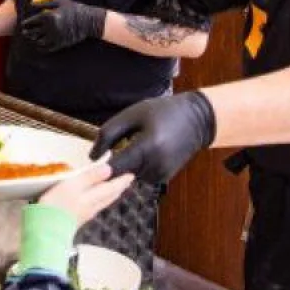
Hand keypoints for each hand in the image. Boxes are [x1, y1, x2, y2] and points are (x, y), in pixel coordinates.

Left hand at [19, 0, 105, 51]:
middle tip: (24, 32)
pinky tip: (39, 45)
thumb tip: (31, 4)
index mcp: (49, 16)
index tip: (22, 24)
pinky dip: (41, 47)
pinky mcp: (61, 44)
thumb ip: (44, 3)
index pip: (32, 21)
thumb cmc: (74, 8)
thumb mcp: (60, 2)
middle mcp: (50, 27)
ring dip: (34, 40)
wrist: (89, 20)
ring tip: (32, 38)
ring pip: (39, 41)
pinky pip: (47, 48)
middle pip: (33, 32)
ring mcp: (55, 37)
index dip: (25, 23)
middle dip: (27, 32)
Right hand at [37, 164, 134, 226]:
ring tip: (114, 189)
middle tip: (126, 181)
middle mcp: (93, 207)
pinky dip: (100, 200)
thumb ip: (91, 176)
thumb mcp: (74, 184)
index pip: (113, 187)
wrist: (45, 229)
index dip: (122, 180)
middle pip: (110, 196)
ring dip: (111, 194)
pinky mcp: (77, 219)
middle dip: (119, 188)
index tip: (131, 175)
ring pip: (103, 202)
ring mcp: (85, 214)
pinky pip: (95, 207)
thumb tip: (109, 169)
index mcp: (94, 197)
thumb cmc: (58, 205)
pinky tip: (95, 200)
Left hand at [90, 92, 216, 184]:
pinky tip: (148, 150)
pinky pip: (142, 175)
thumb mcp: (132, 114)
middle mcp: (156, 165)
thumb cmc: (162, 112)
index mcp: (147, 147)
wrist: (197, 120)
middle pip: (121, 172)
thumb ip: (108, 133)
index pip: (115, 167)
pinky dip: (139, 165)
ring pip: (130, 175)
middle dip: (116, 160)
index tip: (92, 162)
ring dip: (128, 163)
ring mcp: (162, 174)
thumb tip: (92, 156)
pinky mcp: (165, 178)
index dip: (101, 166)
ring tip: (139, 142)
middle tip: (123, 141)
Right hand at [156, 0, 249, 22]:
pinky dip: (193, 16)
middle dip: (173, 5)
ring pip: (182, 8)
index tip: (161, 2)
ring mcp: (196, 0)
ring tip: (194, 14)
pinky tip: (200, 17)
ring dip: (184, 12)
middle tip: (176, 11)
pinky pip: (192, 15)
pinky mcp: (203, 10)